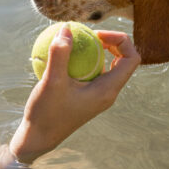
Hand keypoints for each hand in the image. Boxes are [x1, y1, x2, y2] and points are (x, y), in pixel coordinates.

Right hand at [9, 26, 140, 163]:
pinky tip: (61, 54)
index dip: (121, 40)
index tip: (96, 34)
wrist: (37, 139)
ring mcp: (97, 95)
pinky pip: (91, 72)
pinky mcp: (86, 95)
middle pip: (122, 60)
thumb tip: (67, 28)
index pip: (132, 59)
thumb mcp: (51, 82)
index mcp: (108, 90)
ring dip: (95, 50)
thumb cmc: (46, 114)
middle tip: (88, 34)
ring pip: (106, 65)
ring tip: (75, 40)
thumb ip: (59, 54)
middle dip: (110, 42)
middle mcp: (107, 92)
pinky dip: (81, 60)